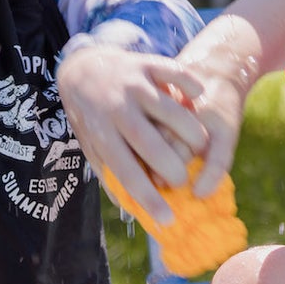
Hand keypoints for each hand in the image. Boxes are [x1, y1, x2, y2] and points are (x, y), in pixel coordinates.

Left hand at [57, 45, 208, 225]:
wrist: (83, 68)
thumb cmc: (91, 116)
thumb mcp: (91, 145)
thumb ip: (109, 174)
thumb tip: (129, 209)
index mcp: (102, 133)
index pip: (125, 172)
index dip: (147, 197)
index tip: (167, 219)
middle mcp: (116, 108)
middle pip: (147, 142)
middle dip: (170, 167)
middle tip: (183, 182)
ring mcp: (132, 84)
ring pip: (168, 109)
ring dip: (189, 131)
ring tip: (201, 147)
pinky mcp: (146, 64)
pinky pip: (173, 72)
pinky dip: (188, 84)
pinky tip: (198, 98)